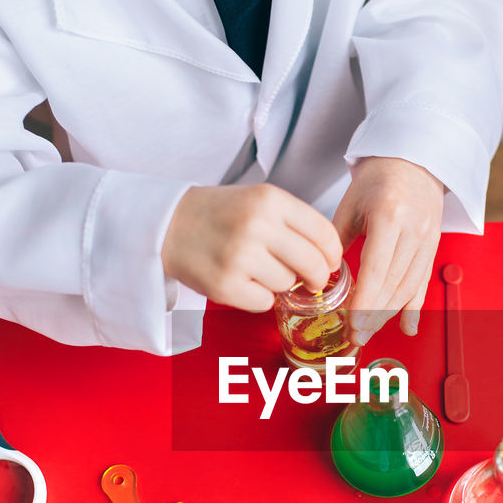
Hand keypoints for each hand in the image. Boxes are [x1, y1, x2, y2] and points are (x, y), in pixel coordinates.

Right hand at [162, 182, 342, 310]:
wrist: (168, 225)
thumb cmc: (220, 215)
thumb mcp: (258, 201)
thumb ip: (294, 223)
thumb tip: (330, 258)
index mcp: (270, 200)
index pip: (323, 233)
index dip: (333, 254)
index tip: (330, 262)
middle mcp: (256, 226)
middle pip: (313, 264)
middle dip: (318, 277)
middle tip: (312, 280)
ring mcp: (240, 257)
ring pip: (288, 285)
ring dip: (281, 284)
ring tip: (260, 271)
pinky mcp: (225, 285)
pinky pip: (265, 302)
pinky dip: (259, 297)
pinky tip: (244, 282)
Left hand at [332, 157, 443, 342]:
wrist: (416, 159)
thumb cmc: (378, 178)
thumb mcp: (350, 204)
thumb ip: (337, 240)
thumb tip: (321, 275)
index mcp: (389, 215)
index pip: (377, 268)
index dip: (365, 300)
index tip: (352, 323)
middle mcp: (414, 230)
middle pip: (393, 283)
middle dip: (373, 314)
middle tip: (355, 337)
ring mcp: (428, 239)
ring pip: (409, 287)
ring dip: (389, 314)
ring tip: (369, 332)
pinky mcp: (434, 246)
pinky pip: (424, 282)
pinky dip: (414, 307)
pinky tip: (407, 327)